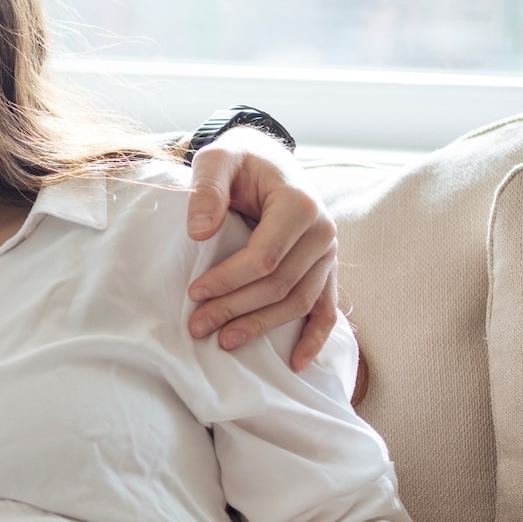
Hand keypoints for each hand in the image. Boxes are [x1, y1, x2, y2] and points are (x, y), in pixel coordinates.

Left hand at [184, 126, 339, 370]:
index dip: (229, 280)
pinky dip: (315, 338)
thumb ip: (206, 187)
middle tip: (198, 326)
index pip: (265, 257)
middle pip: (279, 285)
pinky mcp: (325, 269)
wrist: (267, 160)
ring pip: (298, 303)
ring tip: (224, 342)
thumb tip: (199, 231)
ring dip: (262, 327)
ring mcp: (328, 254)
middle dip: (236, 309)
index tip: (194, 293)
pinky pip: (326, 309)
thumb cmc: (240, 160)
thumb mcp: (218, 158)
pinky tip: (297, 363)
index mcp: (300, 204)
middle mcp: (322, 231)